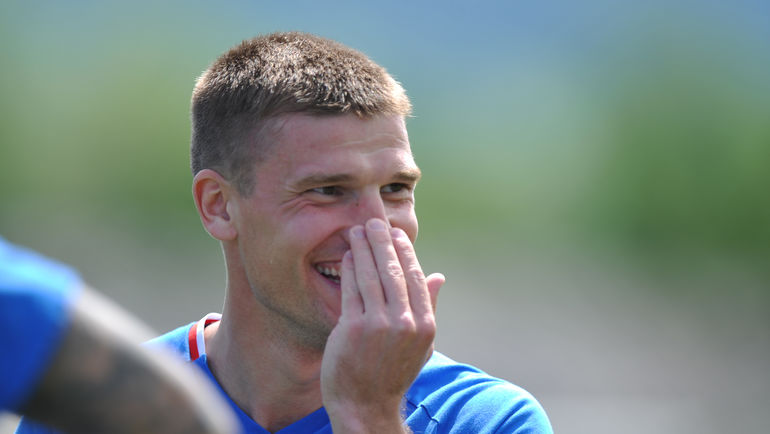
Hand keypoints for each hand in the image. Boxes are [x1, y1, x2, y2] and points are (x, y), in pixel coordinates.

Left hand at [321, 218, 443, 432]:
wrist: (365, 407)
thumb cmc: (392, 373)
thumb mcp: (420, 344)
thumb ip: (429, 308)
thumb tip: (440, 276)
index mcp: (424, 325)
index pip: (416, 277)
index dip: (405, 252)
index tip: (396, 234)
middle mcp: (404, 323)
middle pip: (393, 271)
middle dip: (382, 241)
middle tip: (373, 222)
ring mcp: (377, 325)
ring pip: (371, 276)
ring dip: (363, 248)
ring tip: (357, 231)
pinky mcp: (352, 329)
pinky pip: (351, 289)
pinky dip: (349, 269)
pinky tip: (347, 256)